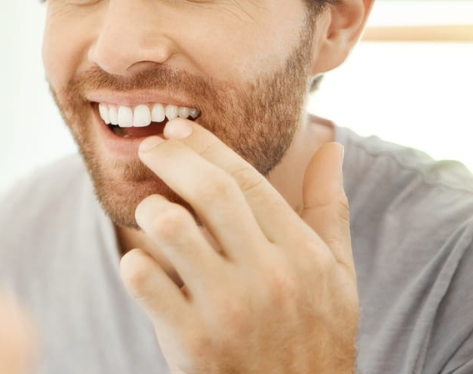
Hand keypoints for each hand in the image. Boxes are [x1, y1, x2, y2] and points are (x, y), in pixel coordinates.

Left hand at [121, 118, 357, 373]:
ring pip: (173, 228)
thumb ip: (329, 210)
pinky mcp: (193, 343)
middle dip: (172, 159)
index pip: (247, 179)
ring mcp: (229, 310)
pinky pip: (146, 281)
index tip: (178, 130)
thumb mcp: (339, 278)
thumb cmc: (316, 340)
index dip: (206, 146)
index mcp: (303, 254)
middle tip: (148, 148)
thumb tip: (332, 146)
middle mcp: (269, 277)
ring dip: (151, 209)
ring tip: (147, 210)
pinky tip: (140, 265)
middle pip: (211, 191)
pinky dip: (134, 264)